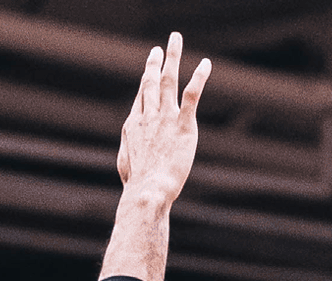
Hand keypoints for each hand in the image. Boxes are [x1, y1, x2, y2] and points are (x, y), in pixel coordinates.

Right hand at [116, 32, 211, 207]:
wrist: (148, 190)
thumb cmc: (137, 185)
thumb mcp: (126, 165)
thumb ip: (129, 151)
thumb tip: (129, 154)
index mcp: (134, 125)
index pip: (141, 97)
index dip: (146, 81)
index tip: (151, 69)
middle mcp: (148, 116)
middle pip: (150, 81)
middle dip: (154, 62)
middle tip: (158, 48)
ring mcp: (165, 118)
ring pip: (168, 80)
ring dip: (172, 57)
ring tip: (175, 40)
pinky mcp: (183, 125)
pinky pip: (192, 94)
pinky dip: (199, 77)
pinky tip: (205, 64)